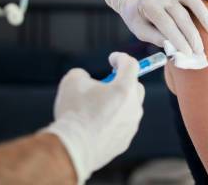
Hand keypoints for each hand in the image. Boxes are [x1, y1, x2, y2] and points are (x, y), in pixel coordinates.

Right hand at [44, 53, 144, 183]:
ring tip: (98, 106)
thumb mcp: (72, 81)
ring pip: (130, 108)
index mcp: (124, 89)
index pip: (131, 65)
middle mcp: (133, 107)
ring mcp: (131, 125)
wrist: (72, 148)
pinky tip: (97, 124)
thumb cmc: (73, 113)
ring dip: (118, 103)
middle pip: (135, 87)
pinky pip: (122, 125)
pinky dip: (114, 121)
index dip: (121, 58)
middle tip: (106, 84)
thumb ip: (83, 74)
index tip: (112, 59)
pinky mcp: (125, 141)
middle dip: (123, 82)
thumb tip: (86, 80)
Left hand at [104, 0, 207, 55]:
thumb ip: (155, 37)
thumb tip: (174, 47)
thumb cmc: (139, 18)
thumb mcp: (140, 30)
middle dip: (191, 34)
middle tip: (199, 50)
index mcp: (148, 5)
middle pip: (180, 14)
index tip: (188, 53)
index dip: (178, 39)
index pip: (166, 24)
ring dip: (203, 14)